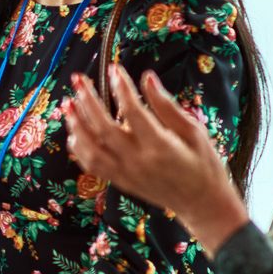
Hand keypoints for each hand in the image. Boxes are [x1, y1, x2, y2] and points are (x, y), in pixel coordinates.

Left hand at [62, 67, 247, 253]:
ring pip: (90, 148)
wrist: (203, 205)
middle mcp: (138, 161)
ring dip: (76, 124)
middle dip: (87, 100)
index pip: (132, 111)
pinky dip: (79, 148)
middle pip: (103, 127)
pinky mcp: (120, 182)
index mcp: (160, 146)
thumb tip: (148, 77)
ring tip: (68, 103)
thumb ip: (167, 106)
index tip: (114, 68)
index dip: (121, 87)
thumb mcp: (194, 132)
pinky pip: (91, 165)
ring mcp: (125, 174)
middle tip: (78, 79)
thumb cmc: (204, 165)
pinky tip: (75, 131)